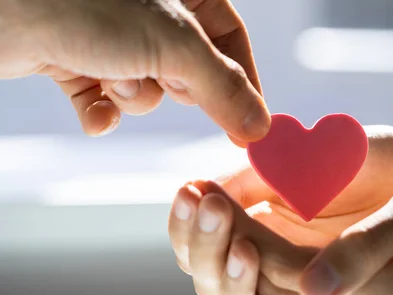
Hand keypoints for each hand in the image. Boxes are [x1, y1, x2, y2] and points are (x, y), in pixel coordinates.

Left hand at [0, 0, 268, 142]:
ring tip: (111, 79)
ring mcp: (110, 35)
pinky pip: (104, 100)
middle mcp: (148, 11)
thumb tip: (259, 126)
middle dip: (174, 87)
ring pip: (147, 88)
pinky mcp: (76, 58)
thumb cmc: (84, 4)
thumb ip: (223, 88)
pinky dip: (100, 110)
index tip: (251, 126)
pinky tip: (91, 108)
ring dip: (132, 95)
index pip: (230, 39)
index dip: (244, 83)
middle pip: (189, 68)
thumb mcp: (174, 45)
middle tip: (163, 82)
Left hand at [174, 167, 392, 294]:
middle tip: (200, 202)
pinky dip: (280, 288)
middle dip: (235, 251)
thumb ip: (370, 246)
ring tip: (217, 221)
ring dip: (249, 272)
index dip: (246, 236)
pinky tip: (258, 256)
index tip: (211, 198)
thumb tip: (310, 284)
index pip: (294, 273)